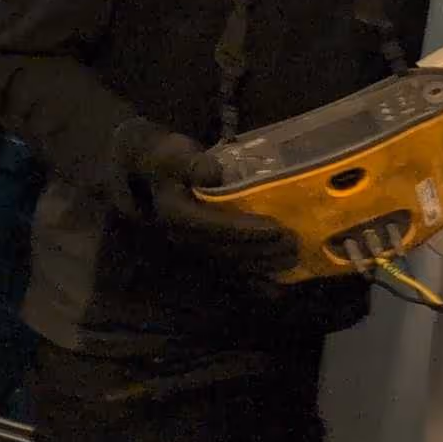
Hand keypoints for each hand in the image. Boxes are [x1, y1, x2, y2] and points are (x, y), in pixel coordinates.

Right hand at [112, 126, 300, 275]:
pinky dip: (254, 282)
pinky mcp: (204, 253)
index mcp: (177, 215)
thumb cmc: (166, 159)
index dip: (246, 230)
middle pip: (229, 250)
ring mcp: (195, 249)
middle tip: (294, 242)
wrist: (148, 173)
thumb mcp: (173, 153)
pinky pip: (231, 273)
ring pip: (233, 264)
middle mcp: (185, 239)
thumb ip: (191, 163)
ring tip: (293, 257)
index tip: (275, 227)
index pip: (215, 227)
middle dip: (263, 249)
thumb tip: (212, 172)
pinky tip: (277, 288)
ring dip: (263, 265)